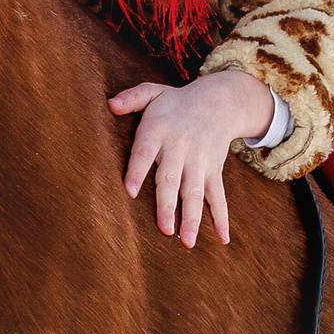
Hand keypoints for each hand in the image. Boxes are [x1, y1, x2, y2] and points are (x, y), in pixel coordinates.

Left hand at [108, 70, 277, 247]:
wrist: (220, 101)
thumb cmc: (176, 102)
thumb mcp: (153, 92)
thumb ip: (132, 98)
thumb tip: (110, 104)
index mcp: (159, 130)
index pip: (144, 152)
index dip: (137, 171)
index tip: (129, 191)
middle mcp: (180, 148)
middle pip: (172, 179)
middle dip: (168, 204)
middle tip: (164, 229)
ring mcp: (200, 162)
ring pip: (195, 192)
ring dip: (192, 217)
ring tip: (187, 241)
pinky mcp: (214, 170)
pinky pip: (218, 196)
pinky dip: (221, 217)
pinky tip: (223, 239)